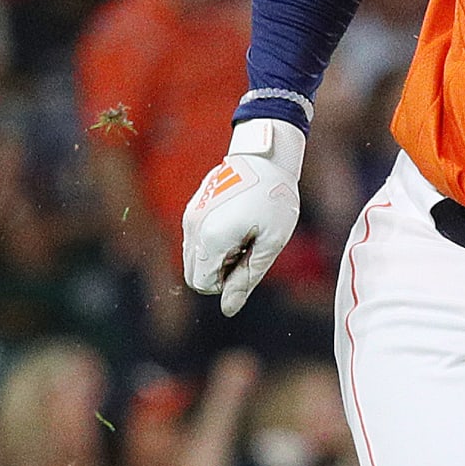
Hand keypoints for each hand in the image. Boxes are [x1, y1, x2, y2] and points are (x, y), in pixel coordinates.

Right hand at [182, 118, 304, 317]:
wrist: (265, 156)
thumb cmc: (274, 200)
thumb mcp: (271, 243)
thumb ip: (247, 278)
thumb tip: (228, 309)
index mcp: (212, 239)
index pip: (204, 285)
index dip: (228, 282)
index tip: (249, 259)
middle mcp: (193, 229)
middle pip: (193, 275)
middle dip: (219, 273)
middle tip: (247, 249)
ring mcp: (189, 216)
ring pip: (192, 258)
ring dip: (216, 257)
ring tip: (243, 234)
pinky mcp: (193, 208)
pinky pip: (194, 240)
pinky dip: (212, 242)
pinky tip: (236, 223)